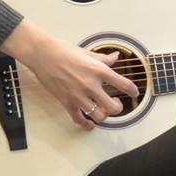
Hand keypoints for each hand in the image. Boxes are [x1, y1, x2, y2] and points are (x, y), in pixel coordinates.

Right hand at [2, 21, 138, 128]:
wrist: (42, 54)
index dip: (132, 91)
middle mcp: (90, 85)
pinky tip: (90, 124)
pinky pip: (79, 120)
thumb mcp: (87, 53)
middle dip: (118, 108)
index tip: (134, 93)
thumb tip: (116, 57)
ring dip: (103, 116)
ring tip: (102, 111)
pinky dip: (86, 125)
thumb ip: (104, 59)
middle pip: (113, 107)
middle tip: (115, 103)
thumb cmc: (63, 50)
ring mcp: (78, 95)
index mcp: (98, 70)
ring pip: (98, 116)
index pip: (123, 84)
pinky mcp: (66, 102)